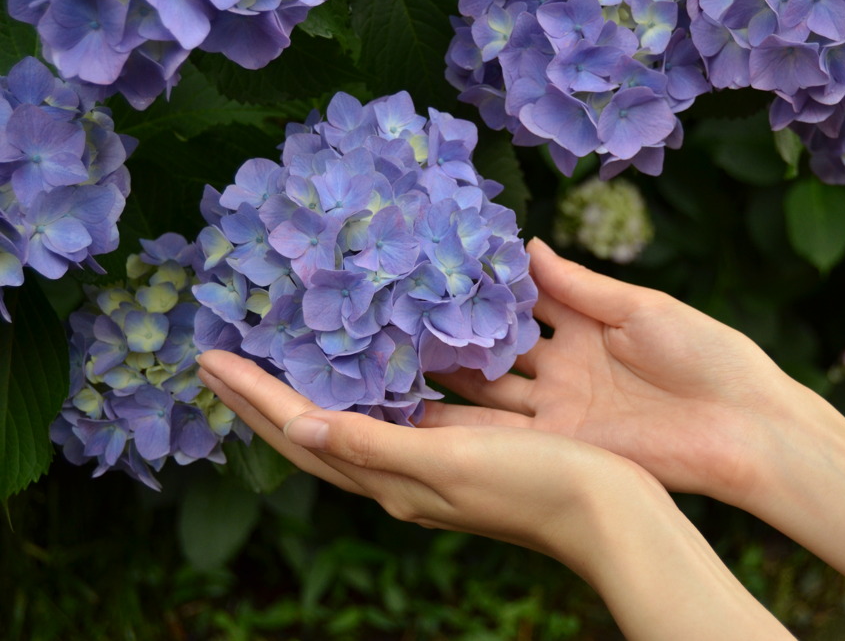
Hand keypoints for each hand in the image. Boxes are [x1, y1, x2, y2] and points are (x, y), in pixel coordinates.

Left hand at [196, 349, 793, 640]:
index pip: (301, 435)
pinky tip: (378, 365)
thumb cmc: (535, 485)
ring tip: (286, 356)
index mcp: (390, 480)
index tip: (209, 359)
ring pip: (351, 423)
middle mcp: (400, 476)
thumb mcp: (450, 461)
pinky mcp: (462, 453)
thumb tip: (298, 425)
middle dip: (265, 397)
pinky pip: (396, 416)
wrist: (609, 515)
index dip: (252, 399)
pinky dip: (370, 390)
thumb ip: (374, 445)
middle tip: (228, 356)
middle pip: (314, 432)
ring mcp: (430, 466)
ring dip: (311, 392)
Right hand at [426, 238, 814, 505]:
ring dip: (443, 378)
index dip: (482, 286)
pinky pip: (502, 432)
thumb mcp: (641, 307)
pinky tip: (415, 409)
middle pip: (495, 347)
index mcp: (586, 324)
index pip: (521, 300)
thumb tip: (524, 245)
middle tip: (393, 315)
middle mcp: (563, 366)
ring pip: (486, 391)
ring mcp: (559, 408)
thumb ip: (578, 284)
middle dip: (450, 333)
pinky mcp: (562, 445)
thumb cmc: (707, 355)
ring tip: (389, 358)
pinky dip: (460, 422)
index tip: (434, 266)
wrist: (746, 428)